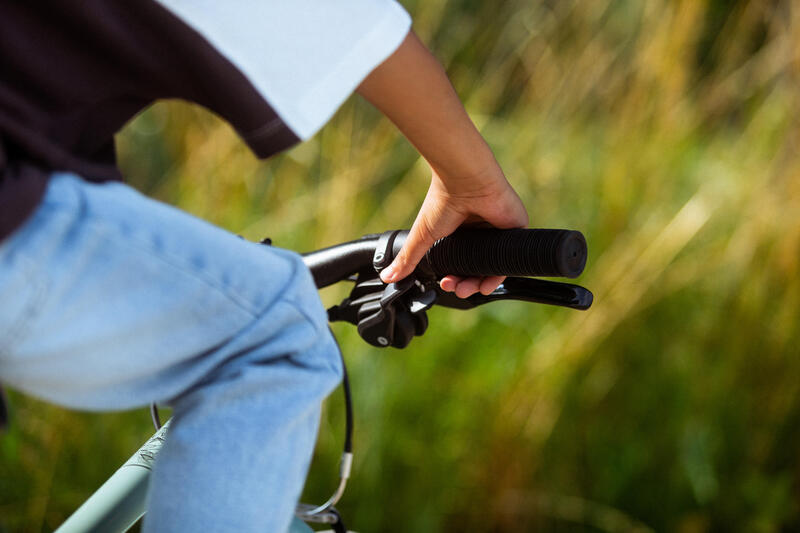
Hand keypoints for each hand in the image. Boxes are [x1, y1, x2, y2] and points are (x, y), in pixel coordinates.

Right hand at [379, 166, 527, 297]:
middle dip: (464, 284)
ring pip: (492, 267)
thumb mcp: (423, 236)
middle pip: (476, 269)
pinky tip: (486, 284)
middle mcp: (480, 233)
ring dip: (479, 284)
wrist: (465, 180)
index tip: (444, 283)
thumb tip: (387, 277)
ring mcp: (498, 232)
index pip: (459, 264)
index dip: (452, 279)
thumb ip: (408, 258)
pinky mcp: (515, 229)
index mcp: (461, 233)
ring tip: (466, 289)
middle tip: (454, 287)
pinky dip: (497, 275)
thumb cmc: (443, 201)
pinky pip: (509, 259)